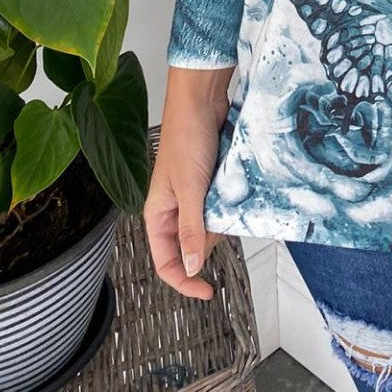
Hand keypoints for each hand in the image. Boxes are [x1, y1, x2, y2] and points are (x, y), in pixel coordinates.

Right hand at [144, 67, 232, 300]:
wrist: (202, 101)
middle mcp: (172, 208)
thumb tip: (191, 267)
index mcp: (157, 214)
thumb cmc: (186, 139)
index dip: (184, 281)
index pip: (166, 262)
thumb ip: (190, 230)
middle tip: (222, 219)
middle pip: (191, 245)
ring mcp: (192, 195)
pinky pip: (219, 206)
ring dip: (220, 220)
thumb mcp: (190, 190)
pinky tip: (234, 191)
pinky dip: (228, 204)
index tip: (207, 291)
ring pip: (208, 226)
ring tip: (227, 196)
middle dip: (208, 241)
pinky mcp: (208, 182)